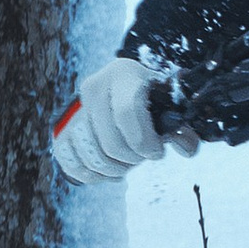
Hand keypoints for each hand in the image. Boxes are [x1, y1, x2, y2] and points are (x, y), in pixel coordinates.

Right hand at [52, 54, 196, 183]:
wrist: (123, 87)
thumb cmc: (149, 99)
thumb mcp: (168, 105)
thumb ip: (181, 129)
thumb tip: (187, 149)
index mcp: (123, 74)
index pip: (127, 112)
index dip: (144, 141)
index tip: (156, 152)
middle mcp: (94, 87)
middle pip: (110, 141)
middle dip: (131, 160)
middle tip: (142, 158)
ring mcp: (75, 107)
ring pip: (90, 154)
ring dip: (111, 169)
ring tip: (125, 165)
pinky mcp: (61, 126)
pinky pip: (67, 158)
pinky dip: (87, 173)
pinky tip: (104, 172)